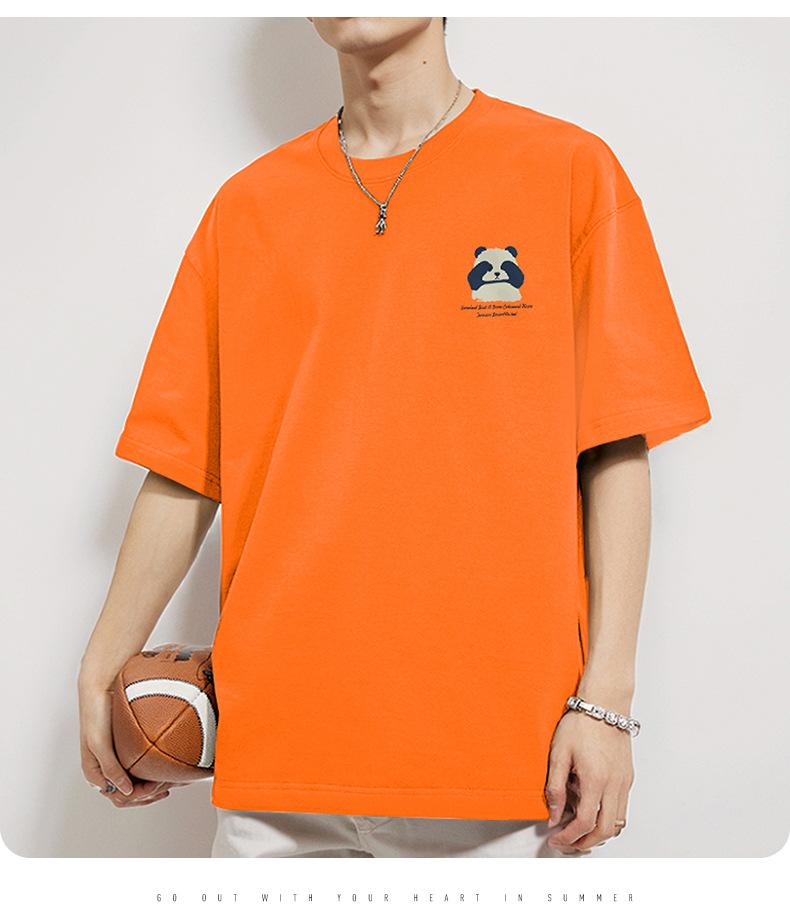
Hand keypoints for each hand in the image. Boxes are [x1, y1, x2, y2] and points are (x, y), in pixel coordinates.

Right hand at [78, 678, 181, 807]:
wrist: (99, 690)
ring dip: (150, 787)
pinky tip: (162, 770)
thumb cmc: (95, 716)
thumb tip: (126, 792)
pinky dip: (149, 774)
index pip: (119, 797)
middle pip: (127, 795)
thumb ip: (110, 768)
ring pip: (133, 784)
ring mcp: (114, 761)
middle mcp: (104, 771)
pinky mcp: (122, 751)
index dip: (139, 796)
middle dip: (147, 794)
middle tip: (167, 786)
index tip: (157, 786)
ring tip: (168, 782)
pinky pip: (136, 770)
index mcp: (94, 773)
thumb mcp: (99, 744)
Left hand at [544, 709, 633, 853]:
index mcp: (595, 780)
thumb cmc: (581, 723)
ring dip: (599, 833)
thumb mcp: (558, 753)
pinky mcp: (628, 778)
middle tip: (567, 842)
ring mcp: (624, 782)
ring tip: (579, 831)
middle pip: (605, 830)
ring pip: (618, 823)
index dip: (568, 836)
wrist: (604, 705)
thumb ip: (554, 787)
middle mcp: (614, 785)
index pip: (584, 822)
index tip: (556, 838)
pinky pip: (622, 808)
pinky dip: (608, 818)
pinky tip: (592, 810)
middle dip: (585, 842)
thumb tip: (553, 815)